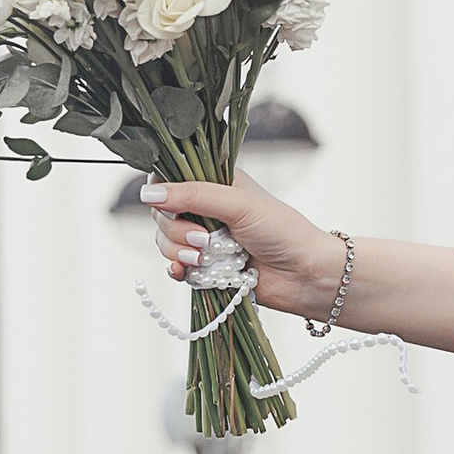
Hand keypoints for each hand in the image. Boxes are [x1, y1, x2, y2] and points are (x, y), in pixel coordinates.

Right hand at [142, 172, 341, 320]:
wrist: (306, 275)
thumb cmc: (283, 231)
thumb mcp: (238, 204)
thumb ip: (193, 195)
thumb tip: (147, 193)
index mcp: (215, 183)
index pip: (169, 178)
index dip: (162, 191)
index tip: (169, 204)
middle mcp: (206, 209)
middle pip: (161, 214)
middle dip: (175, 229)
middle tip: (205, 239)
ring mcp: (204, 239)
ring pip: (165, 242)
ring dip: (179, 251)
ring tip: (208, 258)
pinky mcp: (205, 267)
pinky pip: (175, 267)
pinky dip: (178, 270)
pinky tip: (187, 272)